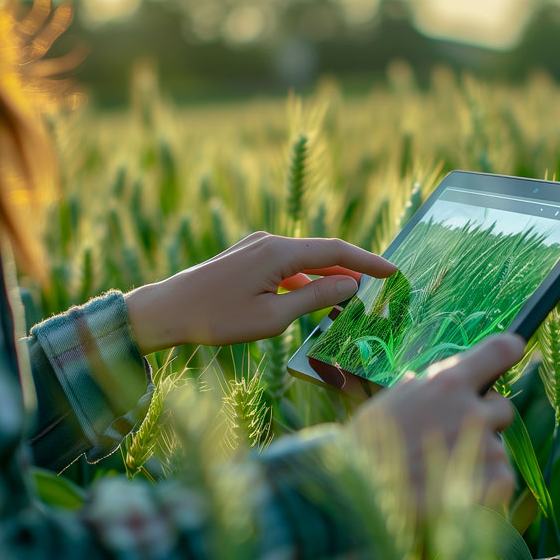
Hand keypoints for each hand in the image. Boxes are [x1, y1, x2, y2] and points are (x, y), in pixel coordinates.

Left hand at [124, 231, 396, 353]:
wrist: (164, 311)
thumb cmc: (216, 319)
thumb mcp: (272, 318)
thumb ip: (315, 299)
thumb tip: (350, 286)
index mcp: (278, 251)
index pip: (336, 251)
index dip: (368, 261)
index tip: (394, 272)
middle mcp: (268, 240)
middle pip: (323, 253)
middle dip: (353, 270)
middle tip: (381, 289)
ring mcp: (255, 246)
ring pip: (305, 260)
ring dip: (328, 278)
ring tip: (353, 300)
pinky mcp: (246, 256)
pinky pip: (287, 265)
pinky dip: (306, 280)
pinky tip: (314, 299)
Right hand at [351, 334, 524, 513]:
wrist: (358, 490)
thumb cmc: (366, 446)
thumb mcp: (391, 401)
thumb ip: (420, 390)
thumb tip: (423, 381)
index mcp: (447, 382)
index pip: (500, 350)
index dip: (510, 349)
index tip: (512, 352)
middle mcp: (470, 409)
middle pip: (504, 409)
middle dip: (485, 423)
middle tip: (452, 439)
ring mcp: (482, 446)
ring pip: (500, 449)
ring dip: (481, 461)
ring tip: (444, 472)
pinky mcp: (487, 482)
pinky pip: (504, 480)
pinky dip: (488, 489)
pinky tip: (459, 491)